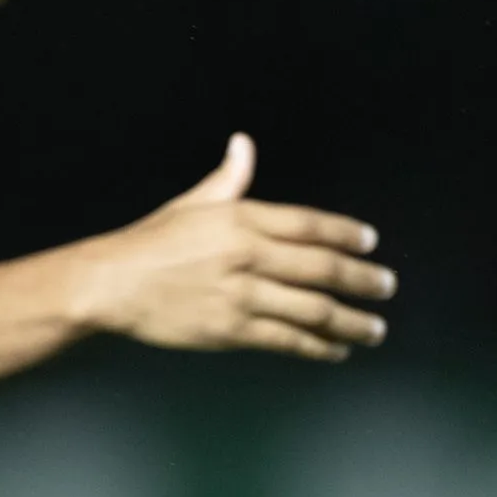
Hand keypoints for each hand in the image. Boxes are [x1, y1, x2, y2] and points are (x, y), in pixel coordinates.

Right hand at [72, 134, 393, 361]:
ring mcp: (242, 295)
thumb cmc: (149, 243)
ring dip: (350, 321)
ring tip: (374, 328)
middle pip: (322, 268)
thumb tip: (244, 145)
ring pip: (312, 310)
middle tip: (386, 286)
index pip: (310, 224)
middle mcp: (248, 255)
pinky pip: (286, 340)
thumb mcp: (191, 203)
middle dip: (362, 279)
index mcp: (241, 218)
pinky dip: (317, 347)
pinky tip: (336, 350)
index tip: (370, 243)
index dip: (346, 234)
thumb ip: (228, 179)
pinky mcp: (231, 330)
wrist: (111, 284)